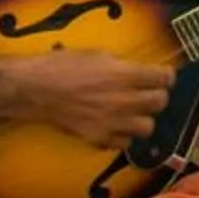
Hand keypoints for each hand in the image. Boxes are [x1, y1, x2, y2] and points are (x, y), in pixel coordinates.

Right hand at [9, 50, 173, 148]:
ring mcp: (114, 122)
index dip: (164, 75)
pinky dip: (122, 135)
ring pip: (148, 126)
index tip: (159, 76)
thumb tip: (136, 71)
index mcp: (124, 74)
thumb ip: (120, 65)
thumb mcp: (94, 54)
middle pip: (160, 102)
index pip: (164, 77)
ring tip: (130, 113)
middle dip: (155, 95)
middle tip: (144, 92)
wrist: (34, 89)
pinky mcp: (101, 137)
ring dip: (141, 118)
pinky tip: (113, 126)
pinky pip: (125, 142)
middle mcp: (124, 99)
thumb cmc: (60, 65)